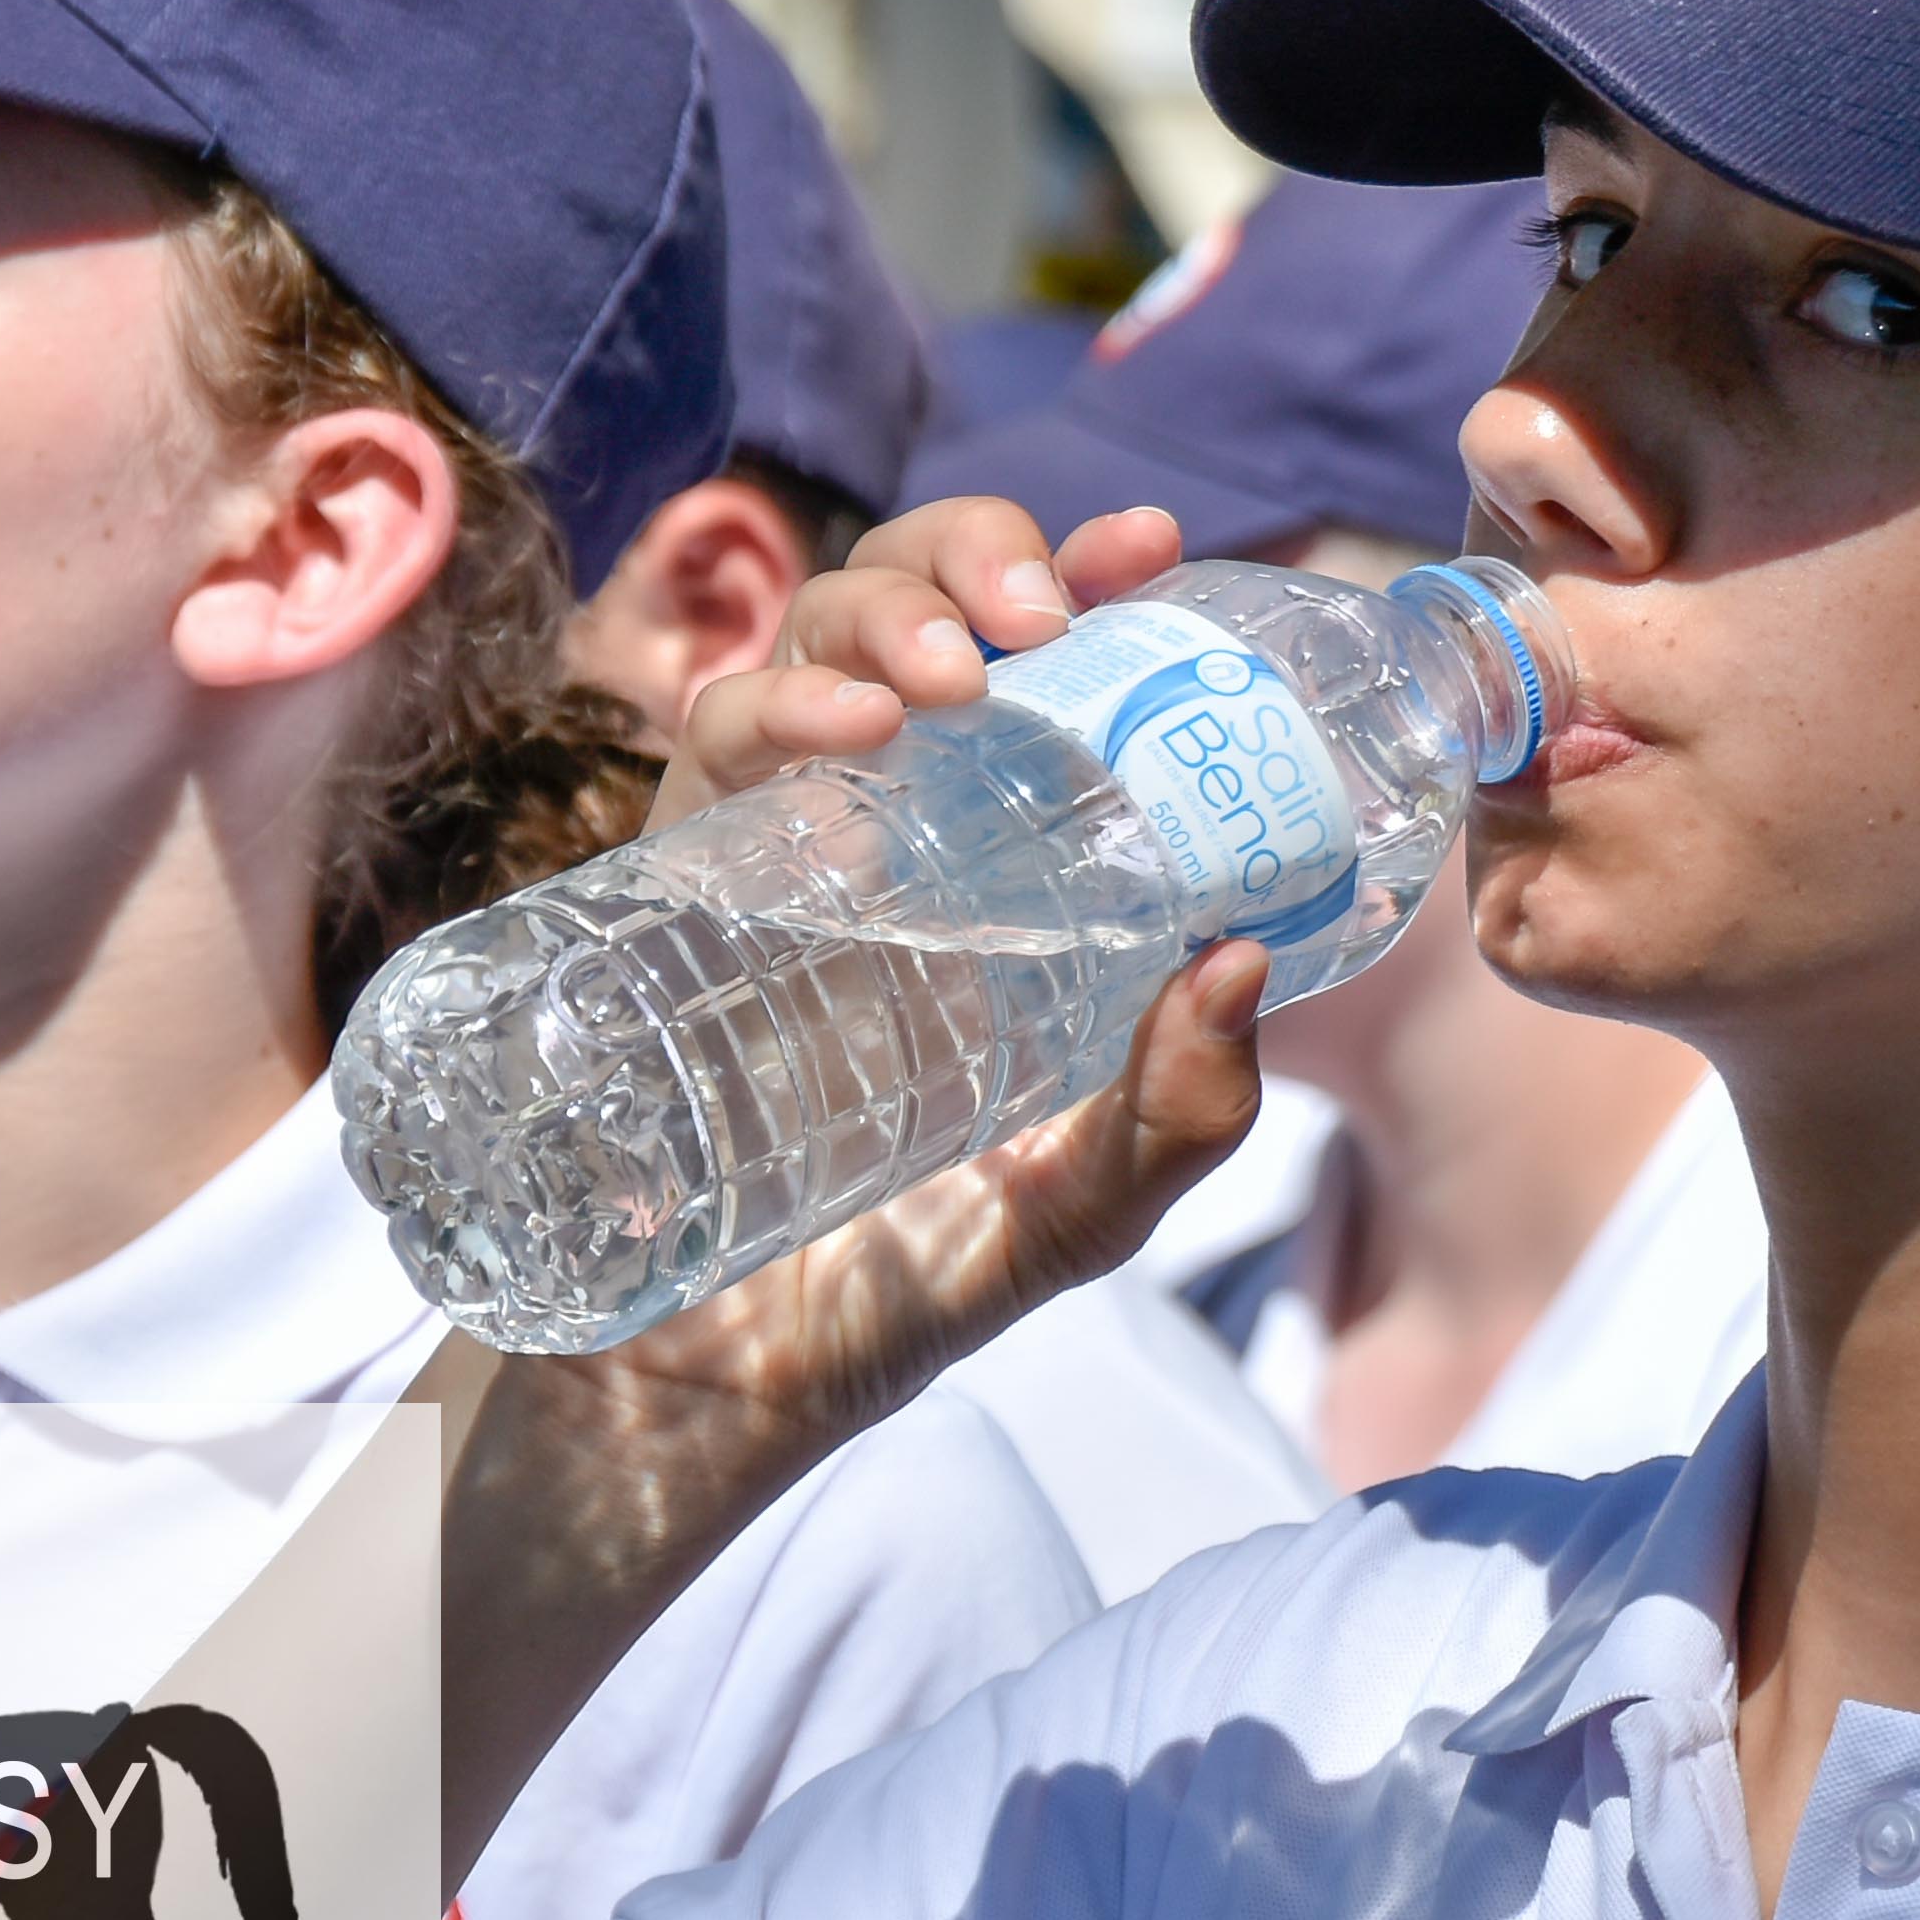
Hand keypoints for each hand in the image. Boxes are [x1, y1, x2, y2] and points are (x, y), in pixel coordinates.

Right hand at [594, 493, 1257, 1440]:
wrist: (722, 1378)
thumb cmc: (904, 1282)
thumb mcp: (1077, 1207)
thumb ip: (1175, 1117)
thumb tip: (1244, 958)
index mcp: (1004, 853)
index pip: (1052, 667)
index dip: (1090, 575)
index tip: (1150, 541)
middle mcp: (893, 819)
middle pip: (926, 604)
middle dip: (982, 561)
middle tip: (1049, 615)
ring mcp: (778, 838)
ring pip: (818, 635)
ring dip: (891, 615)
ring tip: (957, 680)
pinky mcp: (675, 882)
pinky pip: (716, 741)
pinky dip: (780, 707)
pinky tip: (849, 739)